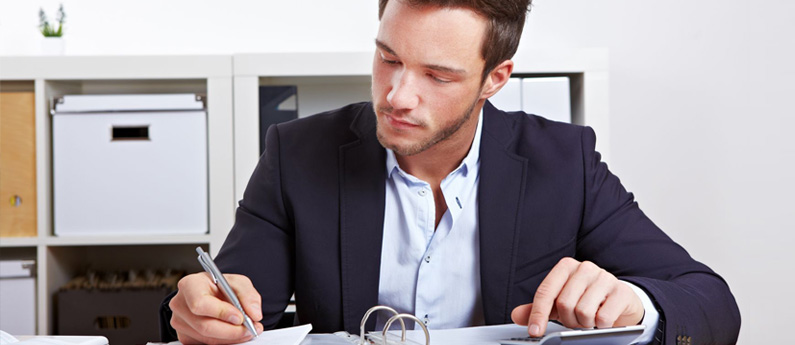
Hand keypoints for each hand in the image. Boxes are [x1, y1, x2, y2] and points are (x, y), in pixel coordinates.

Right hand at [169, 272, 263, 343]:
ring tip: (247, 330)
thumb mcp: (237, 282)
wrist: (211, 293)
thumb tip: (254, 314)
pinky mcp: (185, 336)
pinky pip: (206, 343)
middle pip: (204, 325)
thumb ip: (248, 295)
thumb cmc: (220, 286)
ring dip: (231, 337)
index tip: (240, 317)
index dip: (221, 313)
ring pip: (207, 338)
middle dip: (232, 330)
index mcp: (189, 285)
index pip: (200, 303)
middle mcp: (180, 304)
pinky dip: (224, 341)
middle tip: (250, 328)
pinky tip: (235, 333)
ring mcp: (180, 322)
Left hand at [511, 257, 643, 336]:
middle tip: (574, 321)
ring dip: (584, 323)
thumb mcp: (559, 303)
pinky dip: (601, 325)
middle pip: (564, 304)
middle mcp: (585, 267)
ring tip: (589, 319)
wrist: (619, 301)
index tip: (534, 331)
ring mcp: (605, 277)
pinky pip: (603, 317)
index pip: (546, 291)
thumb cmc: (586, 300)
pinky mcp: (621, 291)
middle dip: (567, 320)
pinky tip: (603, 319)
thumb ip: (538, 308)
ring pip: (583, 311)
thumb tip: (516, 315)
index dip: (538, 314)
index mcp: (566, 267)